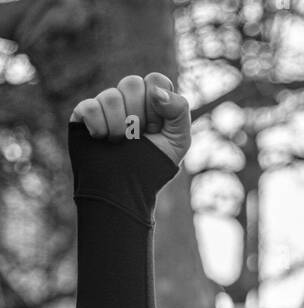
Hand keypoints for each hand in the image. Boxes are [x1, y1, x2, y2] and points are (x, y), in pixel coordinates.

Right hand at [70, 73, 190, 166]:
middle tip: (137, 137)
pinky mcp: (84, 115)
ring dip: (120, 127)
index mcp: (151, 103)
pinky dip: (100, 128)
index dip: (158, 103)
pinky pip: (90, 107)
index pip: (155, 80)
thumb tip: (156, 91)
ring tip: (120, 144)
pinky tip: (102, 140)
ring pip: (111, 96)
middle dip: (138, 115)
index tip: (157, 127)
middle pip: (132, 83)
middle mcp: (128, 101)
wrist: (124, 192)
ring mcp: (105, 106)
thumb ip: (179, 110)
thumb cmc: (151, 167)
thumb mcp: (178, 142)